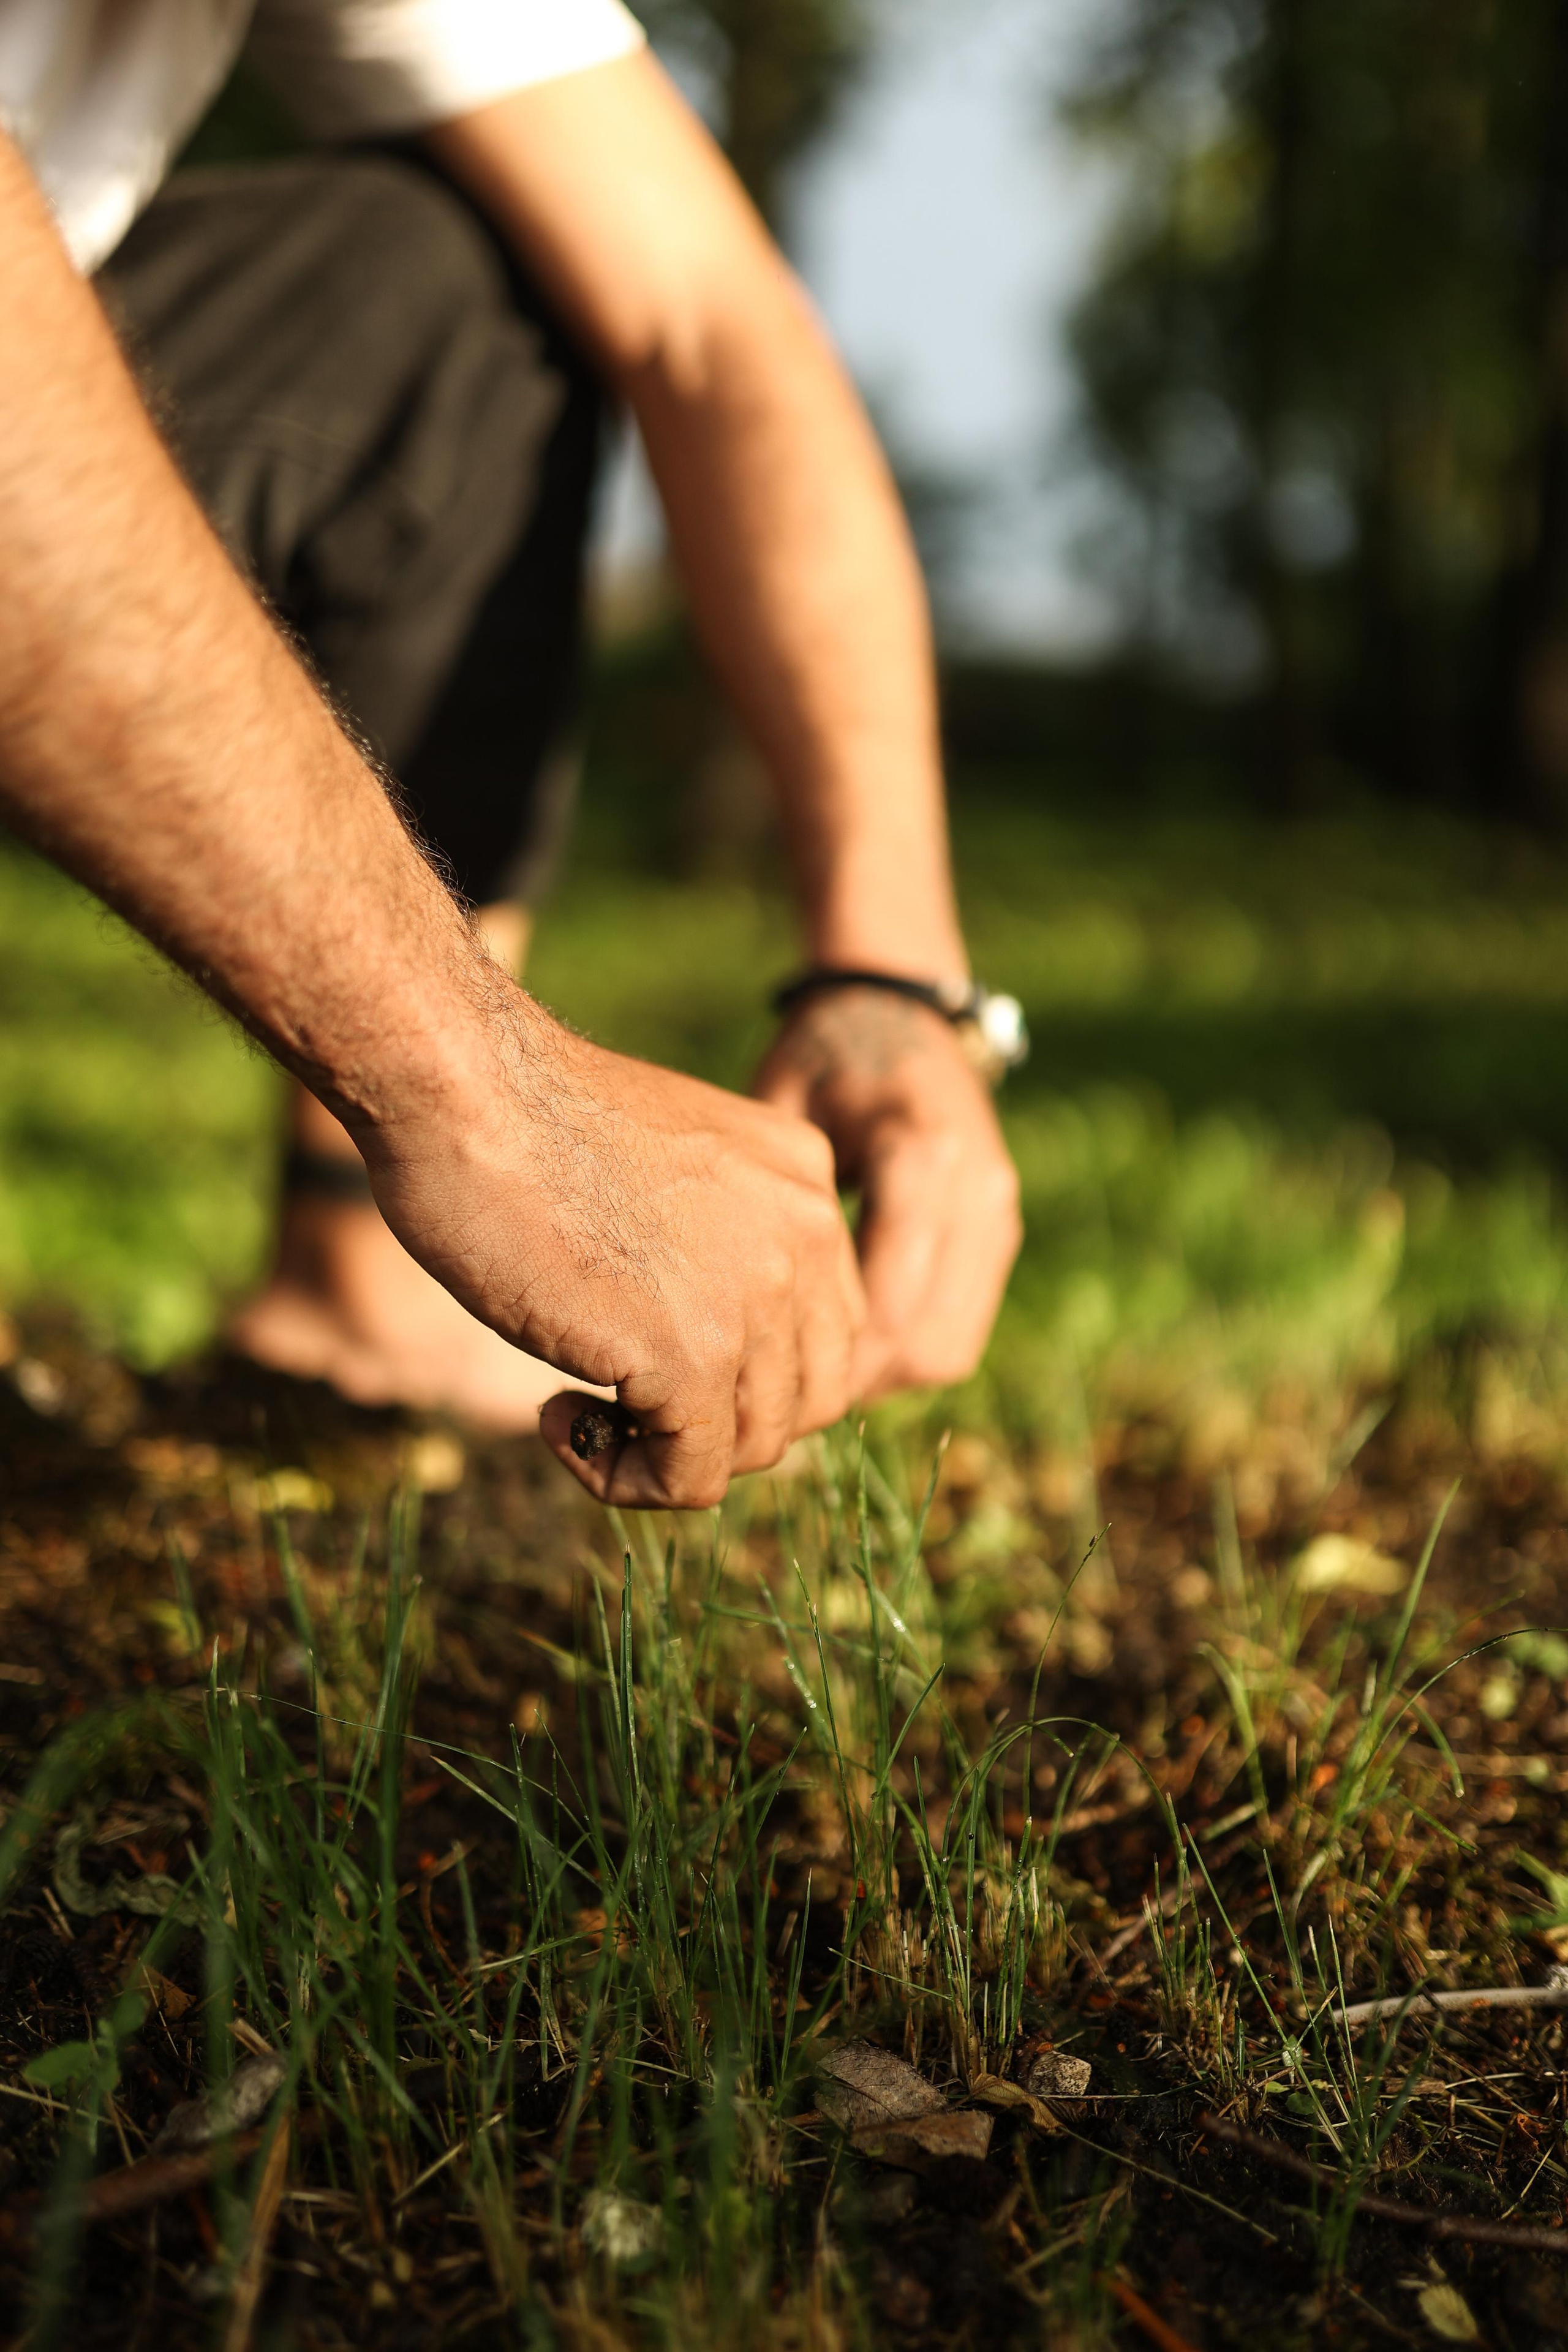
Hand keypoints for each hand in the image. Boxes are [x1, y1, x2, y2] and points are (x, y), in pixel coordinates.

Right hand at [355, 995, 865, 1506]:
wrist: (465, 1089)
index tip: (653, 1359)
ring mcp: (757, 1297)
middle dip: (717, 1425)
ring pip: (752, 1447)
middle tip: (623, 1400)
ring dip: (663, 1455)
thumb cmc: (525, 1123)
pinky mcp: (691, 1354)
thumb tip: (709, 1349)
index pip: (824, 1331)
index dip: (745, 1375)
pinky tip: (555, 1418)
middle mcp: (807, 1234)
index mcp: (804, 1182)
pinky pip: (689, 1478)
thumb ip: (715, 1246)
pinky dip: (621, 1479)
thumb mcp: (666, 1178)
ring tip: (576, 1409)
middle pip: (806, 1398)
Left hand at [752, 987, 1021, 1400]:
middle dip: (850, 1383)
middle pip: (926, 1344)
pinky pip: (959, 1326)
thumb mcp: (779, 1109)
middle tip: (774, 1389)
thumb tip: (736, 1320)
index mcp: (923, 1157)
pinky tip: (844, 1343)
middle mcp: (976, 1192)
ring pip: (949, 1349)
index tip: (754, 1374)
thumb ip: (773, 1205)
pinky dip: (905, 1349)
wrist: (897, 1010)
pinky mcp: (999, 1230)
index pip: (887, 1307)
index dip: (822, 1360)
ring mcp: (997, 1214)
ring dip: (880, 1376)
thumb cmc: (821, 1056)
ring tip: (805, 1373)